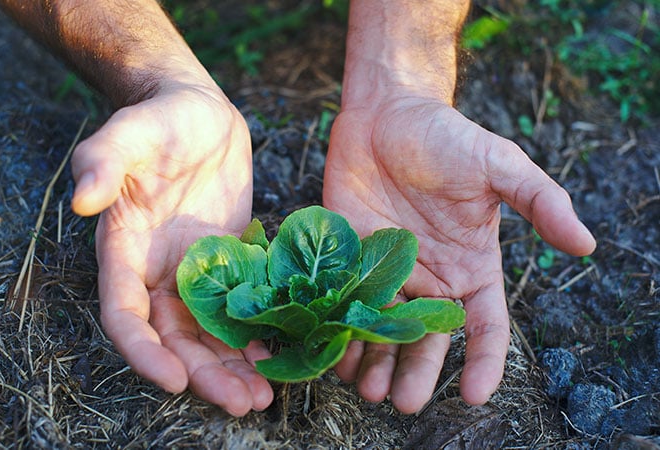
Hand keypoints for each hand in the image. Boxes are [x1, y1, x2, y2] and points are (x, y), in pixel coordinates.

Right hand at [71, 81, 272, 415]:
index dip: (144, 351)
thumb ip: (104, 161)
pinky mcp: (233, 261)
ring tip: (265, 396)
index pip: (125, 315)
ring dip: (234, 366)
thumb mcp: (130, 133)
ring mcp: (198, 271)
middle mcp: (160, 271)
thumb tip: (82, 200)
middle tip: (242, 403)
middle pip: (175, 339)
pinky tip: (284, 353)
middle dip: (204, 374)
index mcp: (126, 252)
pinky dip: (259, 334)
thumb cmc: (160, 120)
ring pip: (211, 333)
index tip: (173, 379)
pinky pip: (244, 307)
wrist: (200, 113)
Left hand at [323, 97, 595, 413]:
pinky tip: (334, 352)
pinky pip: (347, 303)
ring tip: (366, 389)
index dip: (485, 363)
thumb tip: (586, 243)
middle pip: (429, 340)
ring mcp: (388, 272)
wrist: (386, 114)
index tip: (472, 395)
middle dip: (417, 373)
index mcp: (471, 267)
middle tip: (403, 402)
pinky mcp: (350, 259)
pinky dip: (342, 330)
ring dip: (376, 362)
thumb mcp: (498, 164)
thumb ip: (540, 201)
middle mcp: (431, 278)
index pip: (485, 327)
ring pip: (385, 330)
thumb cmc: (446, 137)